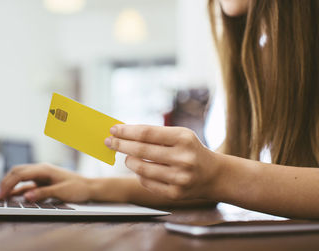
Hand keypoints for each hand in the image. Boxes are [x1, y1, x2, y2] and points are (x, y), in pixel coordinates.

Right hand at [0, 163, 91, 202]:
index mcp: (45, 169)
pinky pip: (26, 183)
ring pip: (20, 176)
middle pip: (17, 172)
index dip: (8, 183)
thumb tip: (27, 196)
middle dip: (6, 183)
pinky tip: (12, 195)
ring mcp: (41, 174)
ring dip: (10, 185)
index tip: (1, 194)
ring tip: (1, 196)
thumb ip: (43, 193)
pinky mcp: (43, 181)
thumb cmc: (78, 188)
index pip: (21, 173)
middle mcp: (41, 169)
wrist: (89, 187)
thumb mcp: (61, 192)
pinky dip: (18, 188)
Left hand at [105, 125, 219, 200]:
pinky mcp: (175, 194)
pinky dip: (139, 175)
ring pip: (141, 169)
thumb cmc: (190, 150)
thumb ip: (154, 134)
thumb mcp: (179, 135)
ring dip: (128, 161)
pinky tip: (139, 169)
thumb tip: (122, 134)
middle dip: (121, 144)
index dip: (127, 131)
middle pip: (141, 150)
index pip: (147, 133)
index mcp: (184, 138)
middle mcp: (183, 158)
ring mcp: (180, 178)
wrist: (214, 175)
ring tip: (127, 157)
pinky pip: (146, 183)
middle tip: (109, 141)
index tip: (113, 129)